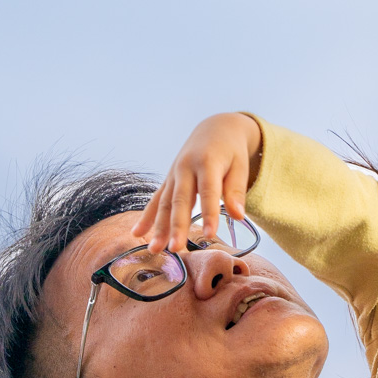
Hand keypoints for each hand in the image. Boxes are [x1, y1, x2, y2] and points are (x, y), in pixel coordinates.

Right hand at [133, 114, 262, 252]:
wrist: (214, 129)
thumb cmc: (231, 151)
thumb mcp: (240, 166)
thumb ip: (236, 190)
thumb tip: (238, 216)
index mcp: (207, 161)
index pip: (208, 191)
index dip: (209, 213)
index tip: (209, 234)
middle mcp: (185, 167)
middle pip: (180, 200)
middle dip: (177, 226)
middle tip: (176, 249)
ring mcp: (174, 174)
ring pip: (164, 202)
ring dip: (158, 227)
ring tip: (154, 249)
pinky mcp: (168, 180)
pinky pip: (156, 199)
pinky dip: (146, 217)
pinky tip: (137, 233)